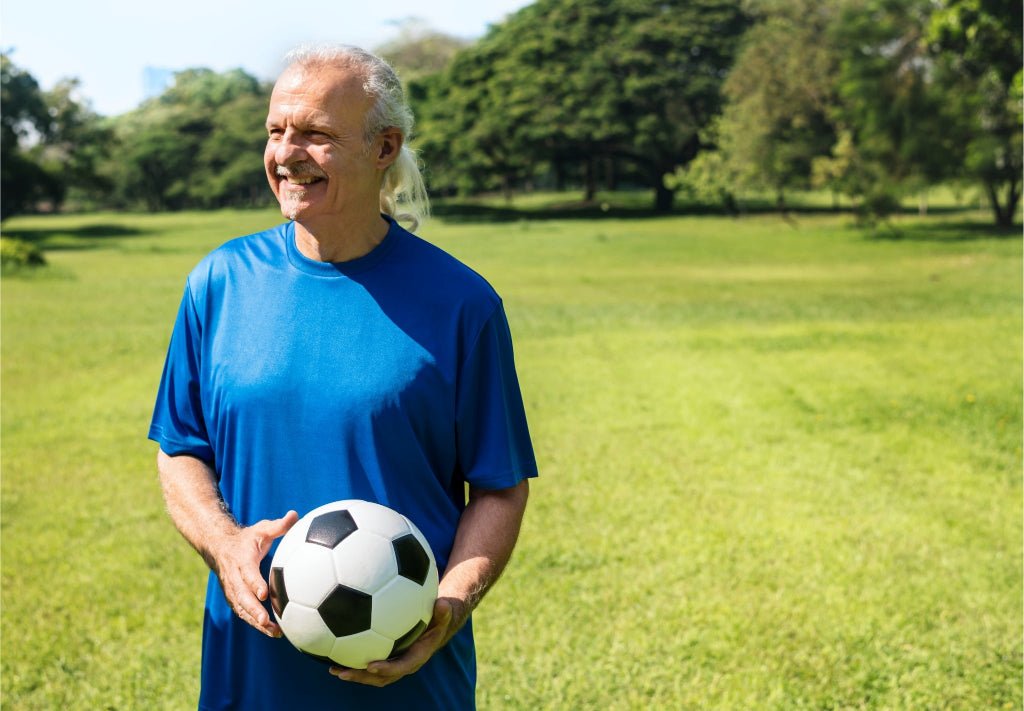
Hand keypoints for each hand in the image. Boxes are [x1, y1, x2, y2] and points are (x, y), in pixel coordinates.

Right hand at [210, 510, 298, 636]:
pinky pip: (243, 613)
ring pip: (241, 609)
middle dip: (253, 610)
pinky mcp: (233, 598)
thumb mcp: (261, 529)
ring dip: (256, 622)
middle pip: (241, 596)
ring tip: (275, 632)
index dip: (254, 583)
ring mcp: (232, 590)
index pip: (247, 573)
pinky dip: (255, 623)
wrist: (219, 547)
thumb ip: (278, 525)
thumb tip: (295, 515)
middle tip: (266, 620)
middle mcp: (234, 577)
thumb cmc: (247, 538)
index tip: (264, 593)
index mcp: (242, 560)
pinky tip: (273, 631)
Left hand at [330, 597, 457, 686]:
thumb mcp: (444, 614)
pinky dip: (353, 660)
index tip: (370, 665)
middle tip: (343, 672)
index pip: (400, 667)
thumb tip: (443, 603)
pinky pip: (368, 663)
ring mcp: (393, 662)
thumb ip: (443, 611)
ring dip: (353, 673)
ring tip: (333, 668)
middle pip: (381, 677)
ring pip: (372, 674)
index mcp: (416, 657)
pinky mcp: (386, 657)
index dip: (386, 669)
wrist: (435, 628)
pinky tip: (336, 650)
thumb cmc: (438, 619)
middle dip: (361, 677)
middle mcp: (403, 663)